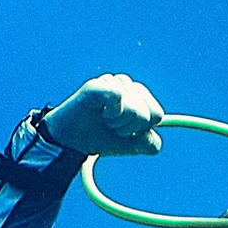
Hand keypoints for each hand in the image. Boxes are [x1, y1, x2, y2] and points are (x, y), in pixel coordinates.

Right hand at [41, 74, 165, 158]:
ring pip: (135, 109)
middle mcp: (127, 85)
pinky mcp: (98, 84)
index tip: (123, 131)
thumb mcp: (129, 146)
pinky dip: (111, 113)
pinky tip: (98, 111)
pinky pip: (119, 97)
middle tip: (111, 125)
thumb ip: (148, 144)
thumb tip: (153, 137)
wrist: (71, 142)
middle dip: (130, 128)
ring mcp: (112, 82)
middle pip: (148, 114)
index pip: (156, 114)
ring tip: (103, 119)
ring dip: (117, 123)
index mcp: (138, 96)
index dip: (140, 130)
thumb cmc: (99, 138)